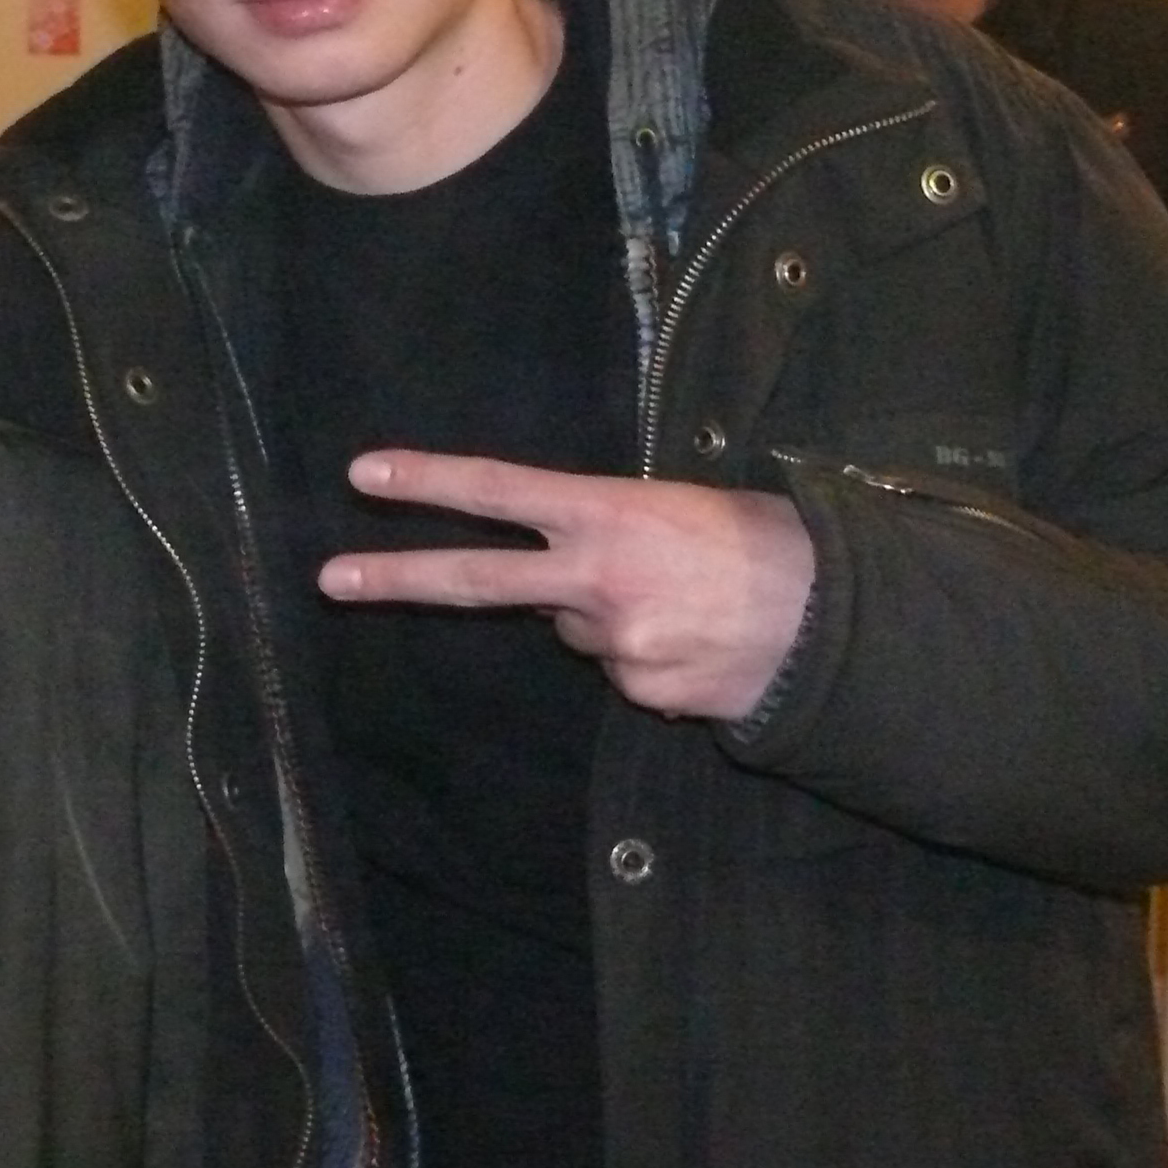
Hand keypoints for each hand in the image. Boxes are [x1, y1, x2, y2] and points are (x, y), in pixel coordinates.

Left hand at [317, 452, 815, 721]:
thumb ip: (607, 530)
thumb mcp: (681, 507)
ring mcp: (614, 643)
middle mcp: (596, 579)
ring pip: (577, 631)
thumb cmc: (764, 544)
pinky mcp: (640, 692)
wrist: (837, 625)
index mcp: (607, 514)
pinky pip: (623, 671)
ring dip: (610, 620)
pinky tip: (699, 642)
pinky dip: (649, 657)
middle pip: (476, 578)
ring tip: (684, 603)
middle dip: (396, 578)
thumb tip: (564, 570)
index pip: (500, 491)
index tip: (362, 474)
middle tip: (329, 580)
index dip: (429, 480)